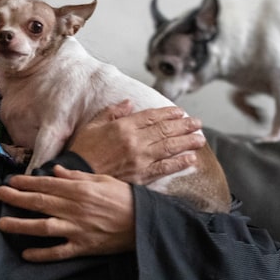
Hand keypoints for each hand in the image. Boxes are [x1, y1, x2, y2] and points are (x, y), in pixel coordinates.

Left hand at [0, 165, 134, 261]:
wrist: (143, 222)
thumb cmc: (124, 198)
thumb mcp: (102, 180)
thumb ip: (77, 176)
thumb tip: (57, 171)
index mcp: (79, 190)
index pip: (47, 185)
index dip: (26, 183)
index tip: (10, 181)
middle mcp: (75, 209)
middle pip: (40, 202)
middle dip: (17, 198)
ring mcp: (78, 229)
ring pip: (44, 227)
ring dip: (21, 225)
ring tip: (2, 224)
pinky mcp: (83, 247)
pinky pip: (59, 252)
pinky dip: (42, 254)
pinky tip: (26, 254)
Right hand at [68, 100, 205, 184]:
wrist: (78, 177)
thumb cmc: (83, 150)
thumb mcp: (93, 125)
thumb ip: (112, 112)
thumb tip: (129, 102)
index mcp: (123, 127)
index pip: (151, 117)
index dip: (168, 113)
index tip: (181, 111)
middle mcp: (135, 141)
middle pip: (165, 130)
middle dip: (184, 125)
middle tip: (198, 123)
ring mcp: (140, 159)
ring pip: (169, 147)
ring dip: (187, 142)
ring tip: (200, 138)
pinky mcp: (141, 176)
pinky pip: (164, 168)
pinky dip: (179, 163)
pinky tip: (191, 158)